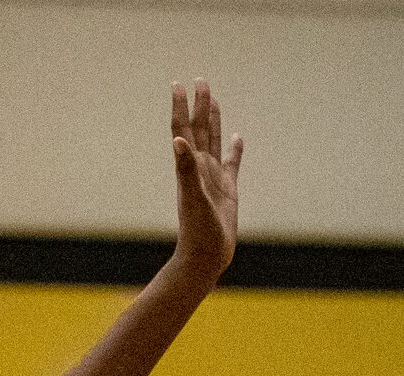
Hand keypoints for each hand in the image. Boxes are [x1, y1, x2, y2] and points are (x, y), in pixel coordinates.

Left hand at [171, 79, 242, 282]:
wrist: (205, 258)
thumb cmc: (198, 231)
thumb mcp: (193, 197)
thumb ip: (186, 168)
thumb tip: (177, 141)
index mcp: (189, 168)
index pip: (182, 131)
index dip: (180, 108)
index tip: (178, 84)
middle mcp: (199, 170)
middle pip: (198, 130)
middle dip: (199, 105)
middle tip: (200, 80)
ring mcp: (213, 179)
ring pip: (213, 142)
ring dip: (212, 121)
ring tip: (212, 100)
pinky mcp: (227, 190)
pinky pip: (232, 163)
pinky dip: (234, 149)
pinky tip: (237, 138)